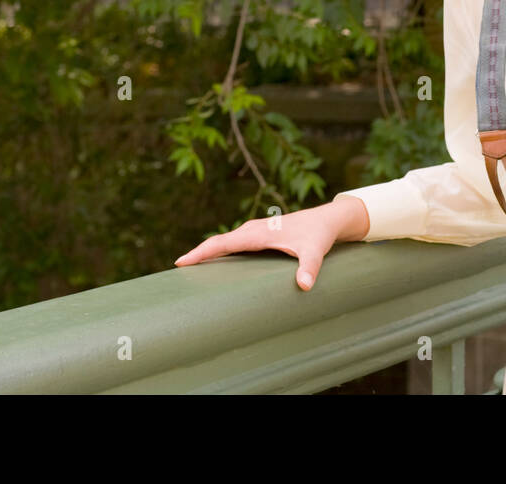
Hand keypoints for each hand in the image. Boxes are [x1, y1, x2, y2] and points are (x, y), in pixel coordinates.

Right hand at [173, 198, 368, 290]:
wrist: (328, 220)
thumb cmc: (319, 235)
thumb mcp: (315, 252)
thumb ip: (309, 268)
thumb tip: (303, 286)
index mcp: (258, 233)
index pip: (223, 243)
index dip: (201, 253)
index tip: (181, 262)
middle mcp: (252, 230)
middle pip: (218, 243)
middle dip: (198, 254)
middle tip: (177, 272)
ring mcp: (255, 232)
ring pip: (225, 243)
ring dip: (208, 253)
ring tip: (190, 270)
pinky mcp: (259, 236)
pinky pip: (233, 245)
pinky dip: (220, 252)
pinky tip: (216, 264)